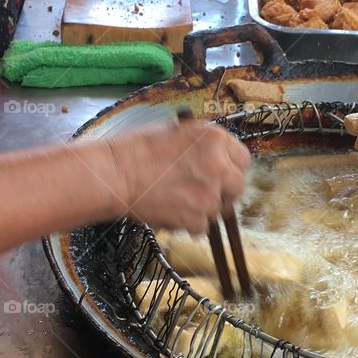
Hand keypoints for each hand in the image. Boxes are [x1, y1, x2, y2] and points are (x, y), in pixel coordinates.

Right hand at [105, 121, 250, 232]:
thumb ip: (202, 144)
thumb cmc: (135, 149)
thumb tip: (214, 155)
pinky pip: (202, 226)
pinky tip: (172, 211)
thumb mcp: (176, 131)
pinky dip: (189, 223)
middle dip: (223, 190)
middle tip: (203, 191)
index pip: (242, 158)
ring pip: (219, 209)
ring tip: (177, 199)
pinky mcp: (197, 218)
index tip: (221, 173)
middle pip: (238, 186)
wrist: (115, 174)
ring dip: (203, 207)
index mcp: (215, 139)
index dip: (230, 167)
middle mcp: (219, 166)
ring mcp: (210, 194)